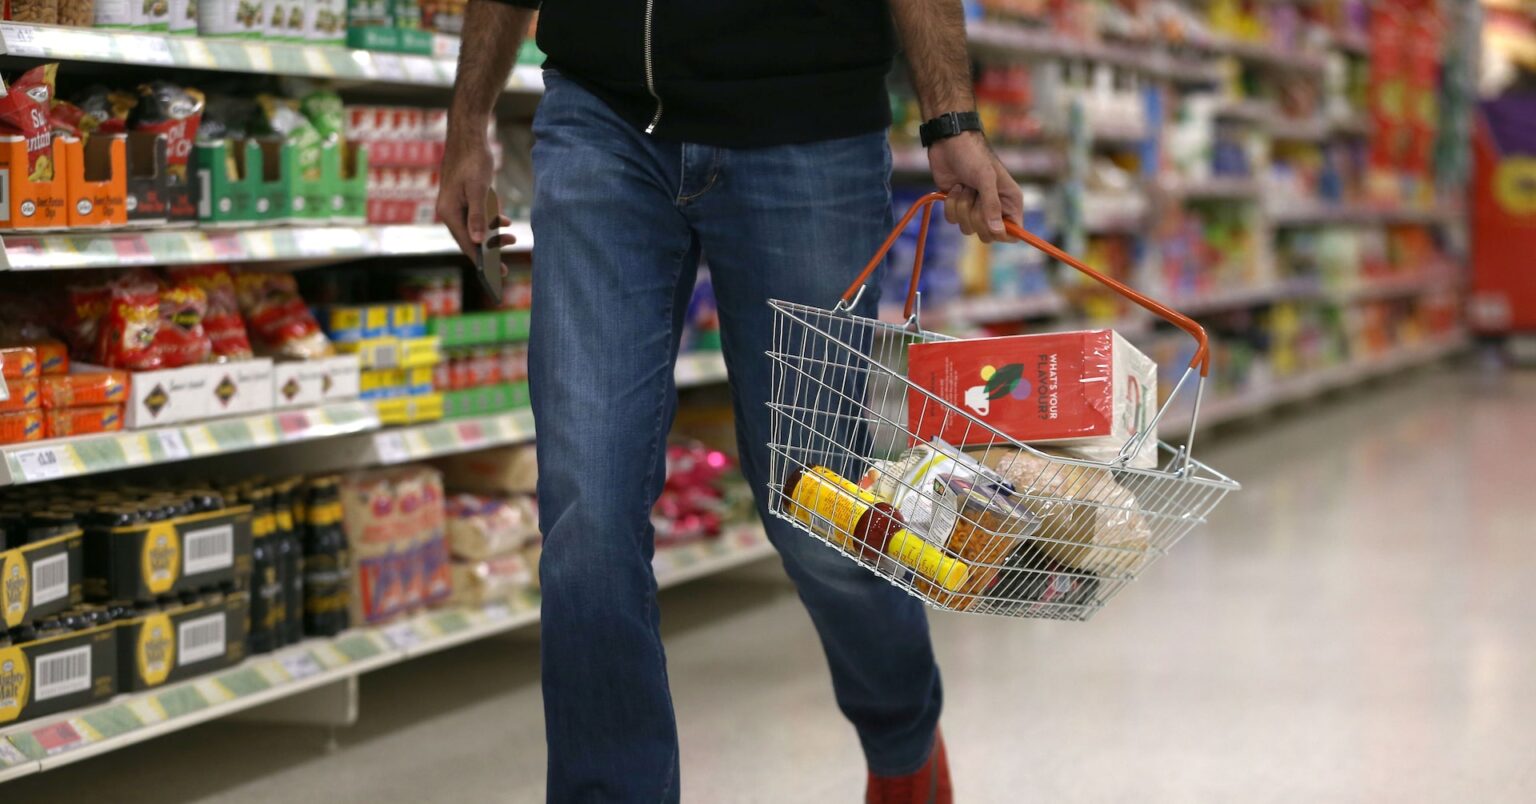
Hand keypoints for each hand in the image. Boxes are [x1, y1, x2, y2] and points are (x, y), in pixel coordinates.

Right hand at [437, 128, 517, 265]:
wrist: (468, 136)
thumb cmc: (473, 160)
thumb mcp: (478, 189)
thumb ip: (478, 215)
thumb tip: (476, 241)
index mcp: (449, 212)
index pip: (466, 244)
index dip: (482, 261)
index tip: (496, 274)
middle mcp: (449, 211)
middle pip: (470, 240)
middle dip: (489, 250)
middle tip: (506, 262)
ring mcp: (456, 204)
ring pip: (475, 228)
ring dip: (492, 235)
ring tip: (512, 238)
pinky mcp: (464, 197)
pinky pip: (477, 216)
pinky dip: (491, 221)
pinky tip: (505, 222)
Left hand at [928, 131, 1022, 243]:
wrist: (949, 142)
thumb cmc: (973, 155)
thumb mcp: (986, 178)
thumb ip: (992, 206)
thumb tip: (998, 231)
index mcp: (1010, 201)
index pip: (1014, 233)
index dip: (1002, 233)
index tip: (990, 221)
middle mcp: (995, 208)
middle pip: (987, 235)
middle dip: (976, 216)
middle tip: (974, 195)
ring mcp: (975, 208)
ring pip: (967, 228)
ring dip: (961, 207)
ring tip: (964, 186)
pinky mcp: (958, 206)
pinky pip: (952, 220)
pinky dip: (950, 204)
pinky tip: (955, 187)